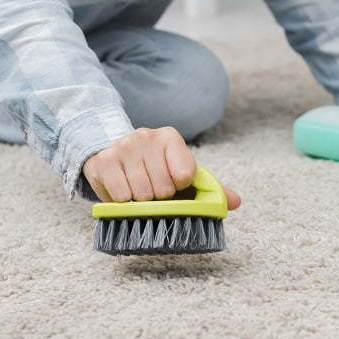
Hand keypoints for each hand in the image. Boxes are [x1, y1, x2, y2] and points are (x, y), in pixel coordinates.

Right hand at [82, 127, 240, 209]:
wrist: (111, 153)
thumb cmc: (152, 168)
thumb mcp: (180, 173)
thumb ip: (210, 188)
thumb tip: (236, 201)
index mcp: (170, 137)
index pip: (185, 175)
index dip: (179, 188)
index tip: (173, 184)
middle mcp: (146, 136)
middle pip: (163, 189)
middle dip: (159, 198)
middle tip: (152, 189)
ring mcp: (123, 147)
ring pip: (141, 195)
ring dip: (140, 202)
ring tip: (137, 190)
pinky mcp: (103, 162)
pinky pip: (120, 197)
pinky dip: (122, 203)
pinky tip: (122, 190)